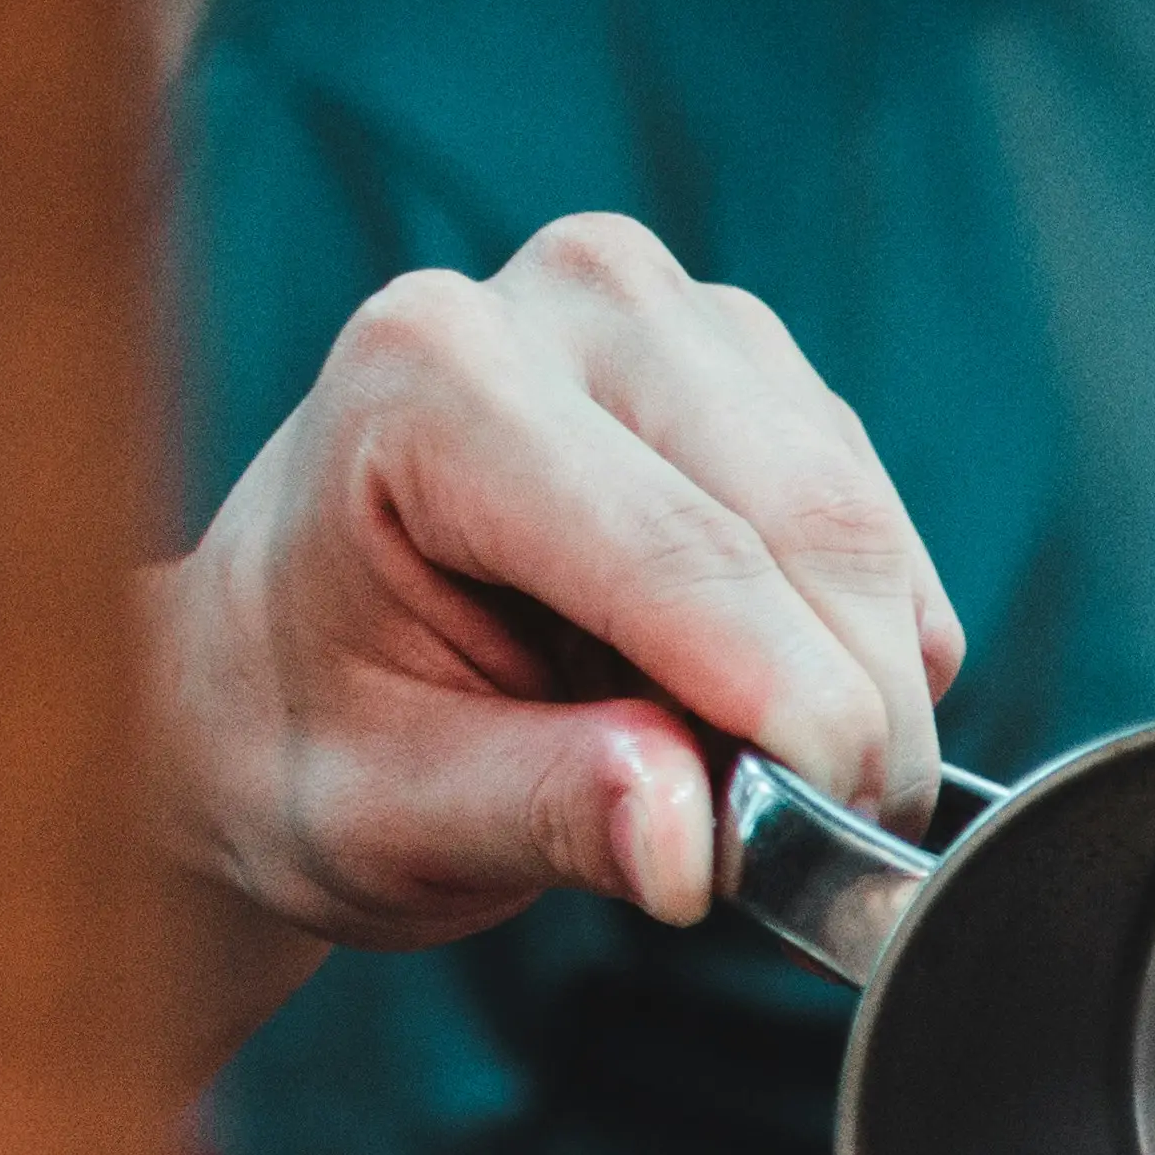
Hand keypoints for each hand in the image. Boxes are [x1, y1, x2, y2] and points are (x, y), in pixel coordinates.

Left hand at [152, 212, 959, 948]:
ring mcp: (678, 319)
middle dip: (850, 711)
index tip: (828, 851)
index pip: (678, 551)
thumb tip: (695, 843)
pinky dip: (861, 652)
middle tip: (807, 853)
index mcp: (429, 377)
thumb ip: (543, 817)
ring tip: (732, 779)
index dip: (790, 713)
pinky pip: (883, 542)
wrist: (271, 673)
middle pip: (807, 520)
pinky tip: (742, 699)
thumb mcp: (387, 815)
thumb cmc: (308, 735)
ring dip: (858, 687)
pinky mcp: (761, 369)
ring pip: (866, 532)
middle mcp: (568, 301)